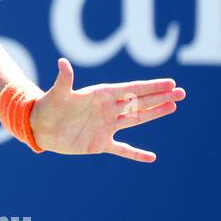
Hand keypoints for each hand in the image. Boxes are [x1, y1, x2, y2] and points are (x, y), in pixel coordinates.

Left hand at [29, 58, 186, 162]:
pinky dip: (135, 154)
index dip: (151, 86)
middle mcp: (107, 109)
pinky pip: (122, 149)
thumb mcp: (58, 93)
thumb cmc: (48, 106)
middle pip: (139, 102)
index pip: (131, 89)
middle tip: (182, 93)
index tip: (170, 83)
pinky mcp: (100, 143)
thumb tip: (62, 62)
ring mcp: (106, 126)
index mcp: (101, 95)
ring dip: (154, 114)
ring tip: (173, 106)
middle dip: (160, 98)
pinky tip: (151, 157)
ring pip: (136, 119)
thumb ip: (64, 79)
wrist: (39, 127)